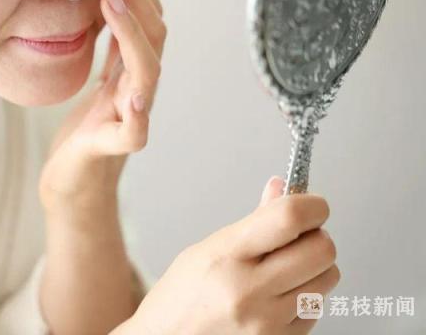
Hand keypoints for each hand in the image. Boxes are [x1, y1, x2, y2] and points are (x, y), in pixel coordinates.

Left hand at [39, 0, 165, 207]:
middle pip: (152, 37)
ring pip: (146, 74)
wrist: (73, 181)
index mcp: (132, 71)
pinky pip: (133, 131)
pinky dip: (136, 111)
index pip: (146, 20)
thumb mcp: (98, 77)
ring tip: (111, 1)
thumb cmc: (85, 130)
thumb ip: (111, 46)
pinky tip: (131, 91)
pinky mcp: (116, 148)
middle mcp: (138, 89)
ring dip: (132, 35)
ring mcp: (132, 118)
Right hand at [115, 177, 340, 334]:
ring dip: (314, 267)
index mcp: (227, 257)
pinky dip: (306, 296)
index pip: (289, 219)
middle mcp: (250, 291)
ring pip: (327, 278)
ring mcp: (268, 322)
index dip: (312, 206)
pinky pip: (317, 307)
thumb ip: (253, 222)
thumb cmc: (183, 294)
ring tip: (284, 269)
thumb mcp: (208, 247)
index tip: (313, 205)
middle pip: (321, 249)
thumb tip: (285, 190)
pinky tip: (278, 295)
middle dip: (316, 237)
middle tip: (298, 238)